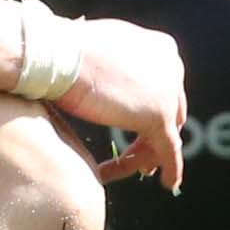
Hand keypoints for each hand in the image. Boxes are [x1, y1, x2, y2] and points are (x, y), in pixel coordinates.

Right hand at [55, 18, 186, 192]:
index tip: (138, 123)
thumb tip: (98, 70)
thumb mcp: (99, 51)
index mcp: (160, 48)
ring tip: (141, 170)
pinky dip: (171, 168)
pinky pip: (169, 150)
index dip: (151, 107)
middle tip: (142, 150)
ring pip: (168, 132)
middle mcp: (172, 66)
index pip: (164, 85)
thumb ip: (112, 66)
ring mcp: (168, 92)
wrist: (57, 55)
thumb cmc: (64, 50)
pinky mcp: (158, 116)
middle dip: (156, 131)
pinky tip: (167, 182)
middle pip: (170, 109)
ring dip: (151, 152)